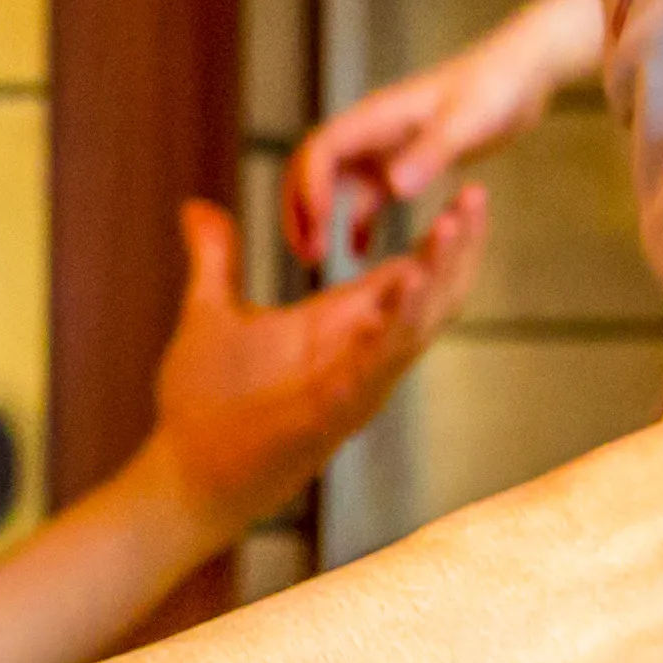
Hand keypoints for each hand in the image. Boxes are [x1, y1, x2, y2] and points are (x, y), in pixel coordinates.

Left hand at [149, 192, 474, 536]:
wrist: (184, 474)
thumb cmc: (205, 402)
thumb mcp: (211, 311)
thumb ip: (216, 258)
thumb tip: (197, 207)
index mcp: (342, 325)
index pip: (413, 273)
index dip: (441, 236)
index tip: (465, 188)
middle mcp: (360, 354)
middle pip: (431, 297)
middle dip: (458, 249)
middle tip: (478, 195)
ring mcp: (354, 385)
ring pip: (416, 328)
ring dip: (437, 278)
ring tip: (454, 224)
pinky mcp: (334, 412)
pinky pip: (376, 366)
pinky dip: (394, 326)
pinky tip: (408, 282)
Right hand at [288, 0, 598, 265]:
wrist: (521, 73)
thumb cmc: (495, 88)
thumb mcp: (466, 122)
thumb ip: (431, 153)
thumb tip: (394, 188)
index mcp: (376, 117)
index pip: (320, 152)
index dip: (309, 192)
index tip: (317, 232)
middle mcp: (371, 131)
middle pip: (312, 169)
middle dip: (300, 210)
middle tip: (306, 254)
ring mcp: (384, 146)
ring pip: (332, 185)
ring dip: (320, 219)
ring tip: (319, 257)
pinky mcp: (404, 160)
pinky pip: (366, 196)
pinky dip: (357, 223)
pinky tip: (362, 253)